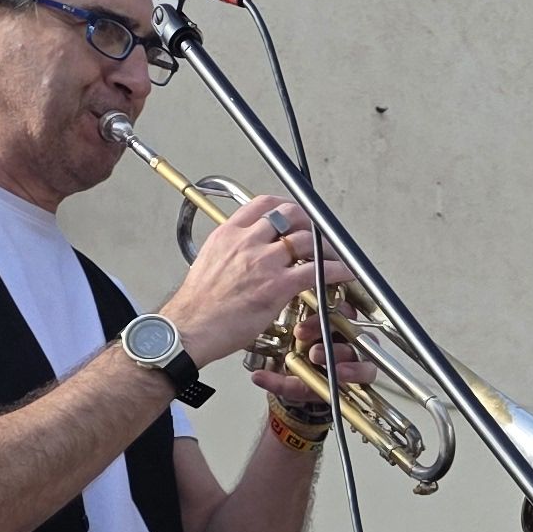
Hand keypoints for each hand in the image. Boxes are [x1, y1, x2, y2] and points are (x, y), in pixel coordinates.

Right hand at [165, 193, 339, 367]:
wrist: (190, 327)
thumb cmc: (198, 305)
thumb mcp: (209, 262)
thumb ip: (231, 250)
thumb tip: (247, 250)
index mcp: (228, 234)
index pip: (263, 204)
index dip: (286, 206)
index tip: (296, 214)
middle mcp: (246, 242)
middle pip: (289, 216)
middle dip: (310, 222)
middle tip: (319, 234)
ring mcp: (263, 262)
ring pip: (306, 240)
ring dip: (326, 247)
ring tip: (333, 257)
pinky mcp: (276, 286)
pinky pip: (316, 271)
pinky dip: (335, 270)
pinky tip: (342, 274)